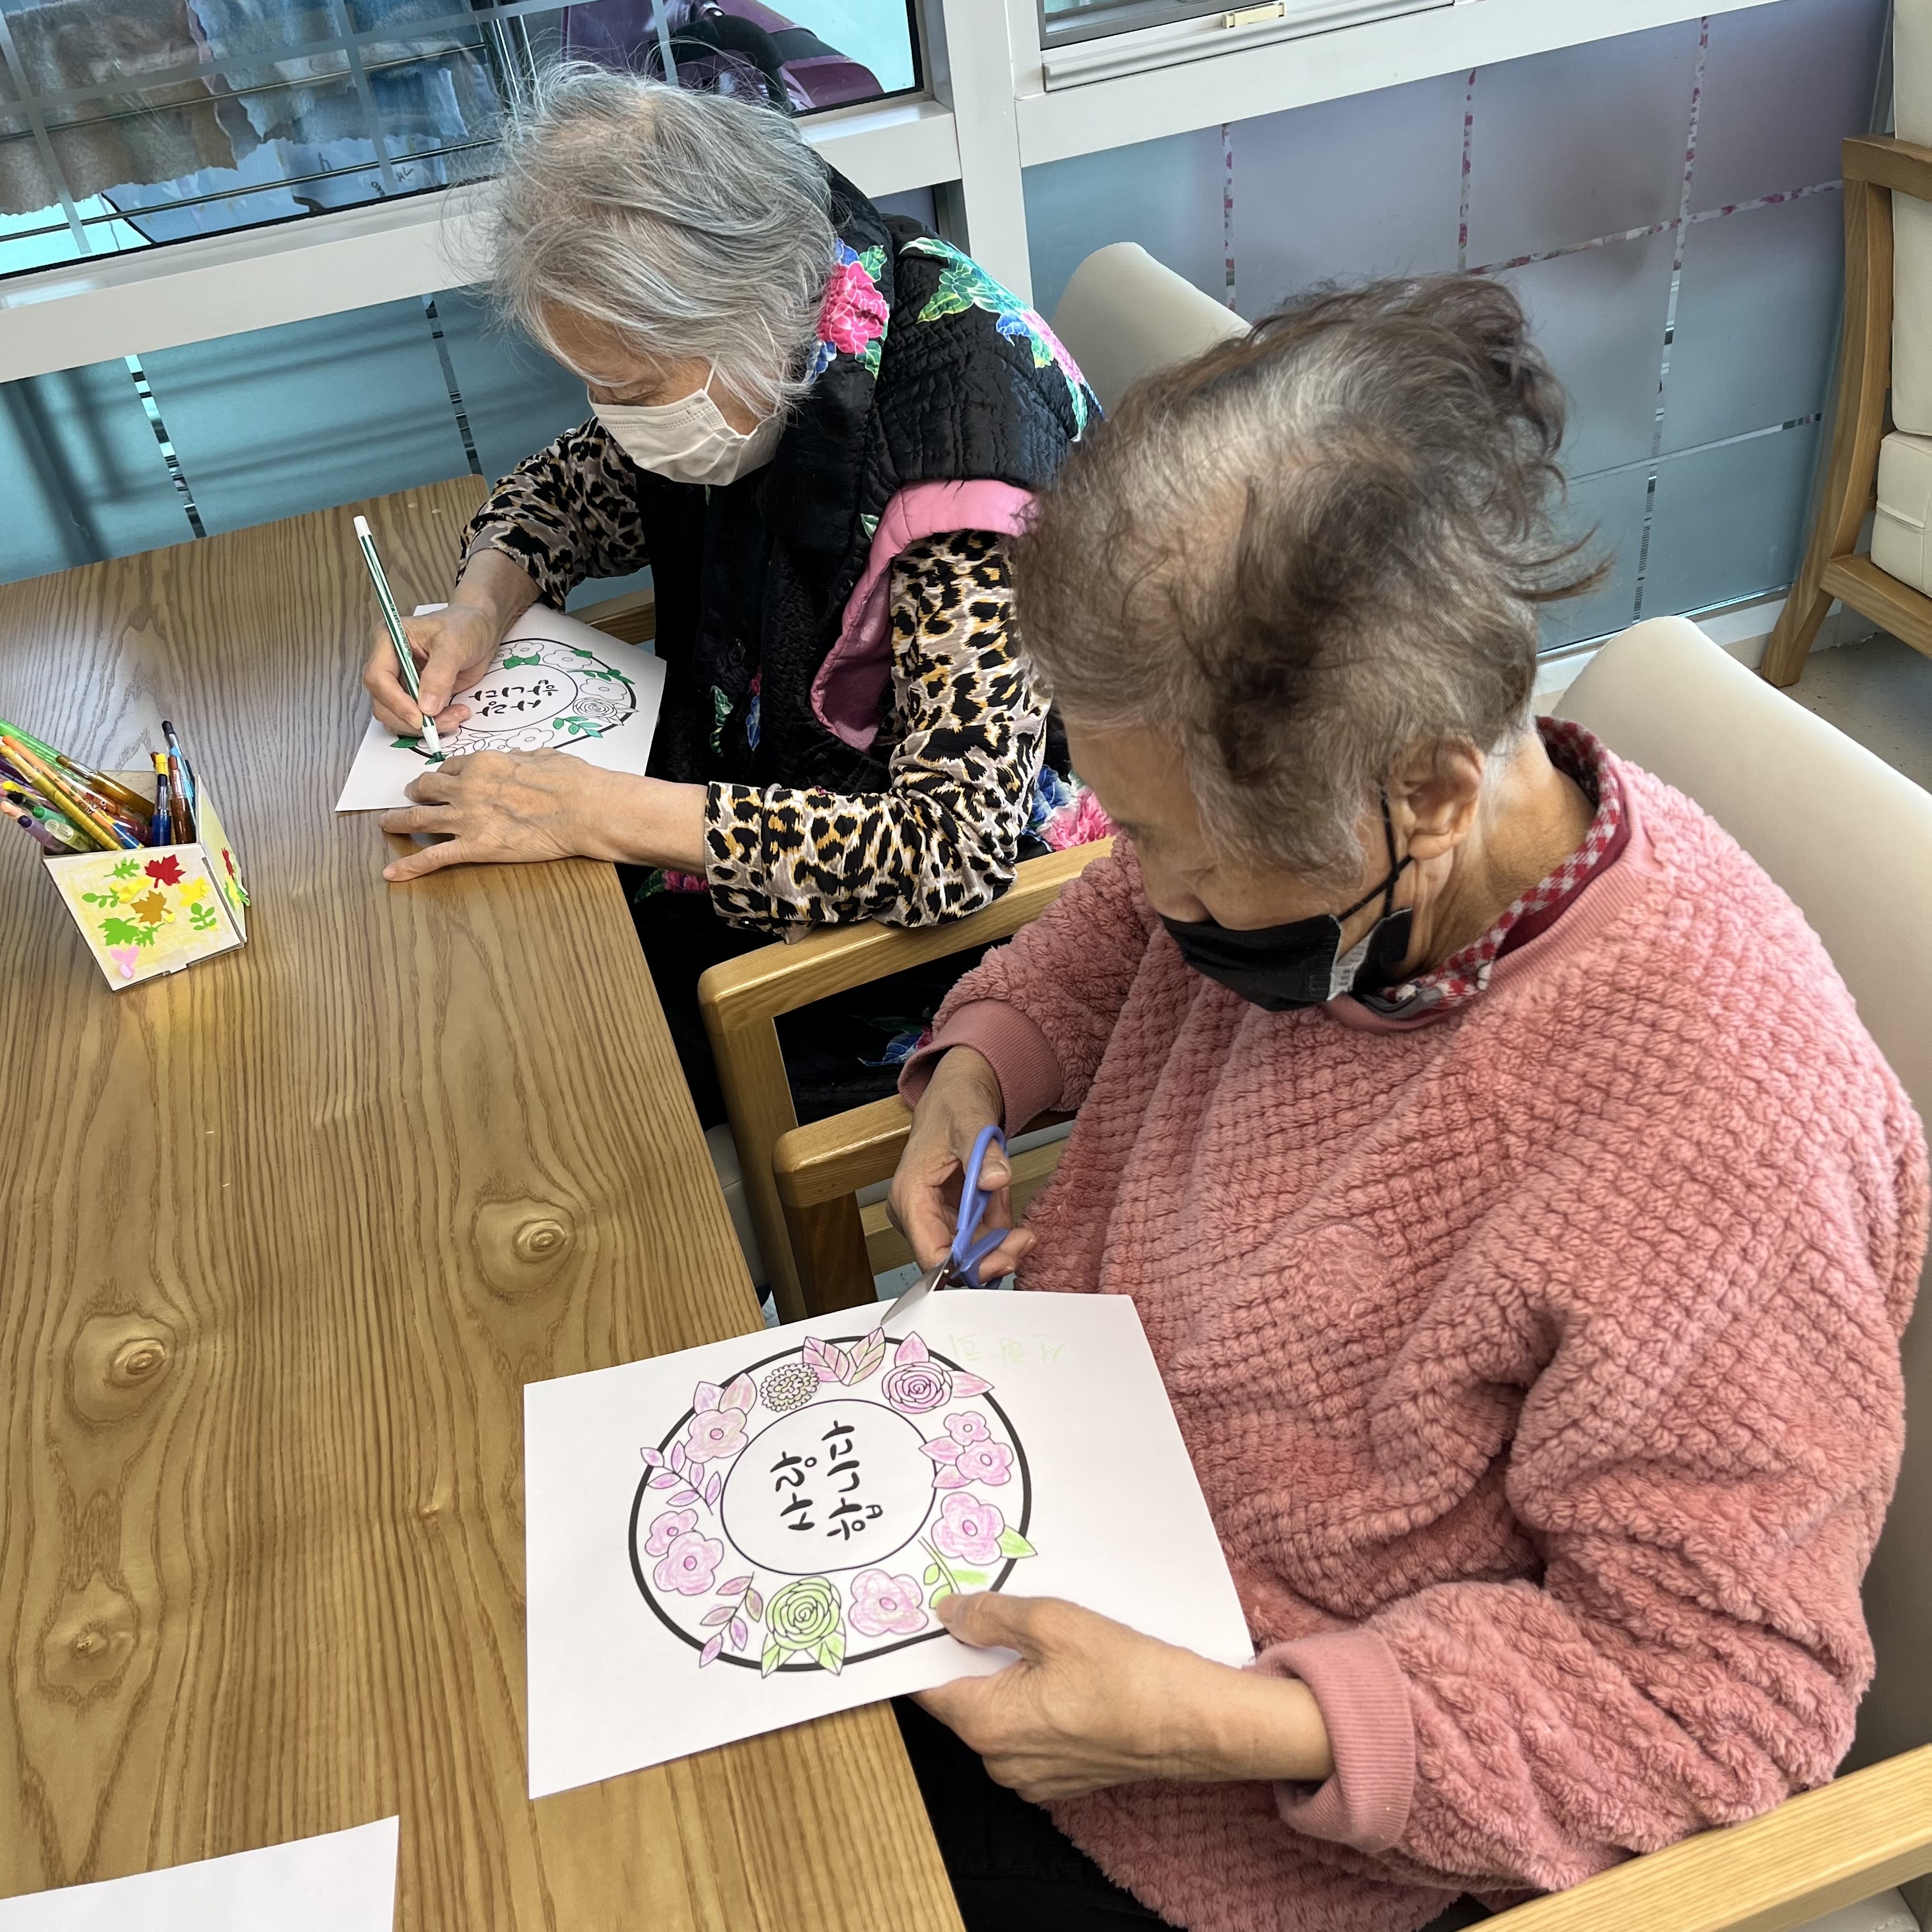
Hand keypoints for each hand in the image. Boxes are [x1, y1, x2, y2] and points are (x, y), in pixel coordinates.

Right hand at [363, 600, 498, 737]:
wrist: (480, 630)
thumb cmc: (464, 626)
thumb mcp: (454, 645)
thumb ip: (439, 675)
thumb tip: (426, 707)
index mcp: (387, 640)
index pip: (378, 677)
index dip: (396, 701)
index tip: (421, 716)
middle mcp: (388, 662)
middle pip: (383, 702)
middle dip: (411, 719)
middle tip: (445, 723)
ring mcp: (400, 681)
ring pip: (396, 716)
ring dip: (423, 726)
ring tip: (455, 718)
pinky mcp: (415, 695)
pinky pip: (413, 719)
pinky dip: (431, 725)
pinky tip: (453, 717)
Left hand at [378, 752, 705, 881]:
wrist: (585, 809)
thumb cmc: (574, 783)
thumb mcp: (546, 758)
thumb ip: (525, 759)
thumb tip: (525, 760)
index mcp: (486, 763)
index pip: (453, 767)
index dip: (445, 774)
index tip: (442, 779)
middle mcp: (468, 787)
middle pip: (426, 788)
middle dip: (416, 792)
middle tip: (411, 797)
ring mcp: (468, 818)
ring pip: (418, 819)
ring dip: (397, 821)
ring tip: (386, 825)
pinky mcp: (475, 847)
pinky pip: (433, 857)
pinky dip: (409, 867)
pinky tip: (392, 873)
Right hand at [888, 1048, 1032, 1280]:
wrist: (956, 1095)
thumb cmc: (953, 1105)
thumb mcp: (971, 1121)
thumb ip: (983, 1153)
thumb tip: (996, 1178)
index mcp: (910, 1196)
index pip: (931, 1255)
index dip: (966, 1268)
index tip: (1003, 1259)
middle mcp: (917, 1214)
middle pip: (952, 1262)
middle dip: (991, 1258)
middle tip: (1024, 1242)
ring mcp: (933, 1218)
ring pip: (968, 1256)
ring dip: (998, 1245)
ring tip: (1018, 1223)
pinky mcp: (950, 1217)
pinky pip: (976, 1239)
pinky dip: (997, 1232)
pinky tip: (1005, 1211)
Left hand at [917, 1594, 1332, 1800]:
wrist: (1192, 1723)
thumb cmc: (1128, 1675)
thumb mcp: (1052, 1624)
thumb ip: (991, 1618)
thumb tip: (950, 1614)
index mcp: (987, 1724)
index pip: (928, 1684)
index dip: (925, 1644)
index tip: (924, 1614)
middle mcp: (1001, 1760)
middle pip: (963, 1696)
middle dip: (973, 1653)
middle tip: (991, 1607)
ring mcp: (1032, 1775)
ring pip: (998, 1712)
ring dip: (1008, 1675)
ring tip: (1038, 1636)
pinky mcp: (1061, 1777)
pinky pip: (1029, 1731)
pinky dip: (1035, 1699)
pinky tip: (1063, 1670)